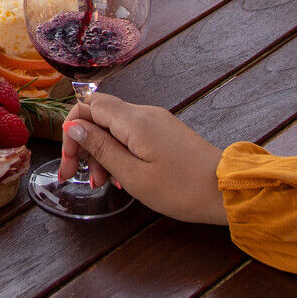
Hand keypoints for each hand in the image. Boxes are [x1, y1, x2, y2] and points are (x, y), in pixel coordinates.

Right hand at [59, 96, 227, 224]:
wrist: (227, 191)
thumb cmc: (182, 189)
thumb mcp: (134, 175)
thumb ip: (101, 148)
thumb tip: (73, 125)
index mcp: (134, 121)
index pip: (88, 106)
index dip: (71, 130)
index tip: (69, 163)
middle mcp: (144, 114)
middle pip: (99, 116)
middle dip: (85, 146)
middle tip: (85, 180)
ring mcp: (157, 121)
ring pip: (115, 127)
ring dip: (103, 153)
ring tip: (107, 183)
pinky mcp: (166, 132)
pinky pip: (132, 134)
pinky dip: (120, 152)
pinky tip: (125, 176)